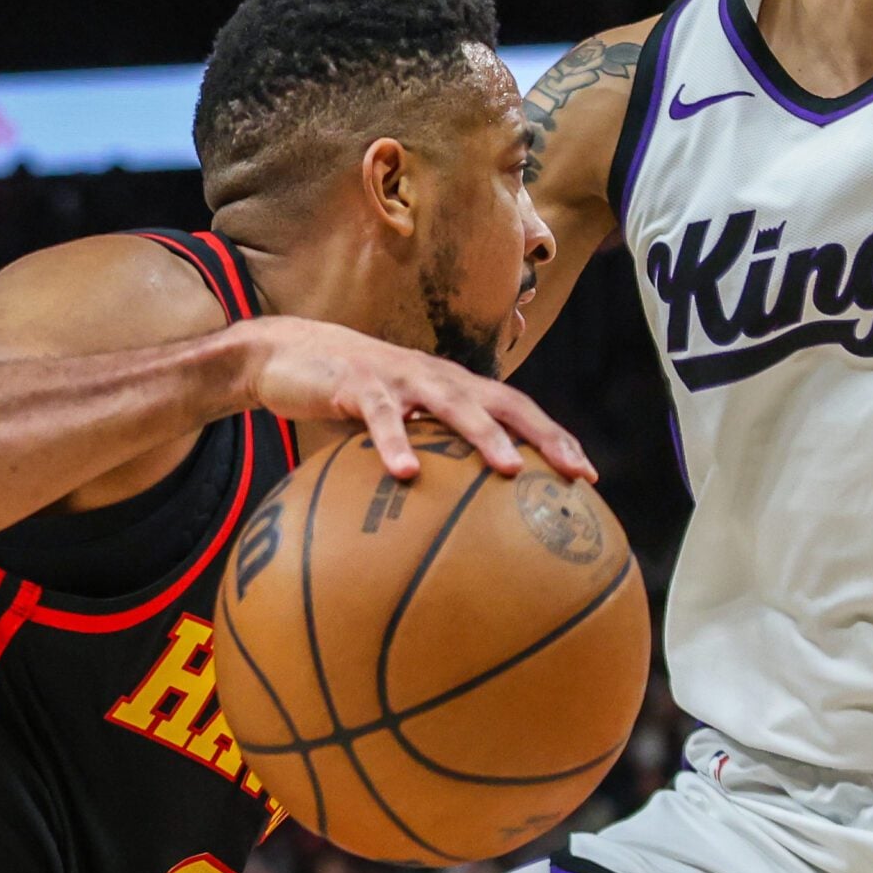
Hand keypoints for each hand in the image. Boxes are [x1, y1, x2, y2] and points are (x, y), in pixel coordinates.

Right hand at [233, 316, 593, 483]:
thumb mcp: (395, 424)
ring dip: (484, 436)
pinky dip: (396, 442)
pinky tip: (405, 475)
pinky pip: (381, 416)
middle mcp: (438, 377)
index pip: (517, 408)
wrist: (285, 353)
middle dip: (544, 436)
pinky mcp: (358, 383)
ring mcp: (401, 377)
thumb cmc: (351, 398)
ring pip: (453, 403)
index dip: (554, 437)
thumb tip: (451, 520)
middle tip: (573, 472)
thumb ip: (425, 456)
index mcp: (453, 387)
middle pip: (504, 402)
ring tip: (507, 471)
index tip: (587, 475)